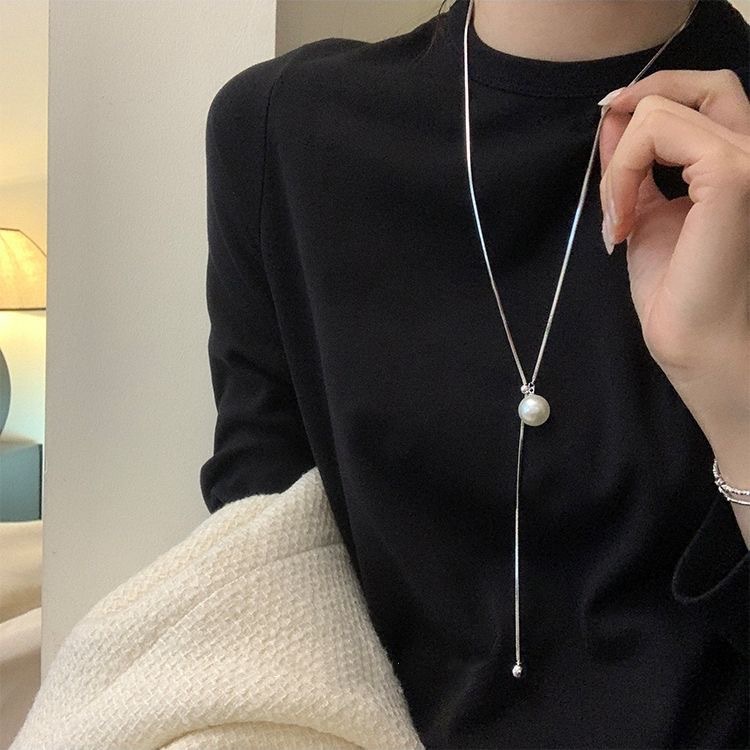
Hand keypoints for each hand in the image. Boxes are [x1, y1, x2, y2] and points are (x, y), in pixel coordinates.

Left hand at [598, 69, 749, 381]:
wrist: (698, 344)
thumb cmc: (679, 291)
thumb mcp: (648, 212)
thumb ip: (636, 165)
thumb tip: (613, 118)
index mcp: (740, 161)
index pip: (707, 96)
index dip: (651, 102)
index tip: (609, 135)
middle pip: (701, 85)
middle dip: (637, 108)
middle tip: (607, 158)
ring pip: (661, 110)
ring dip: (619, 163)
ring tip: (616, 216)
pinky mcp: (733, 175)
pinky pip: (657, 133)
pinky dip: (622, 173)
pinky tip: (621, 222)